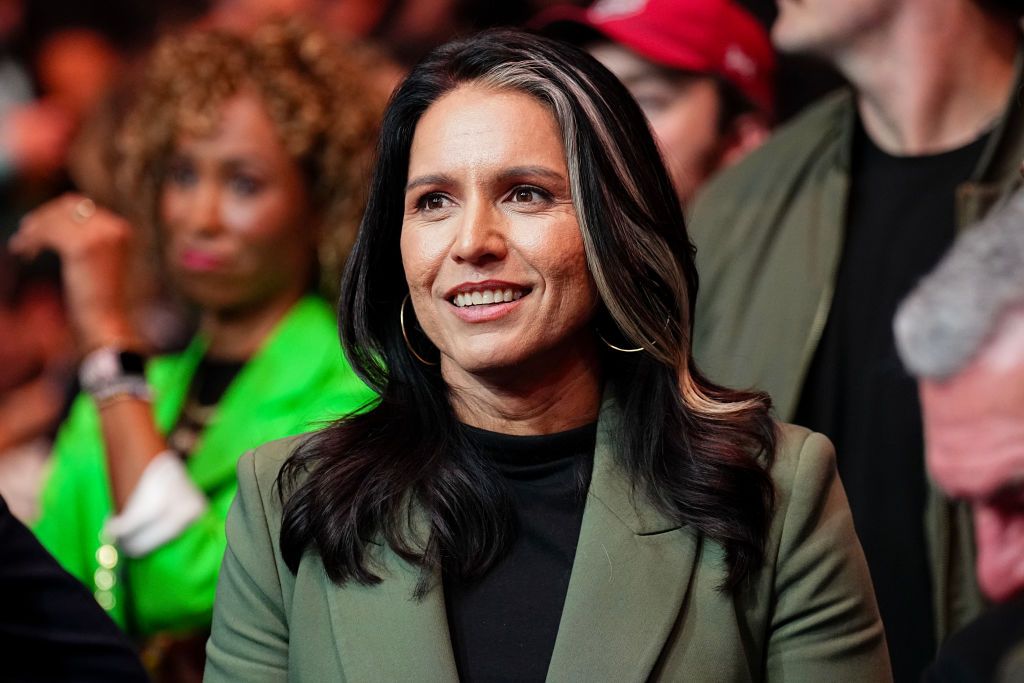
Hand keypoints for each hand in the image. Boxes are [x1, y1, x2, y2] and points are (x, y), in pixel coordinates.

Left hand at [9, 194, 140, 351]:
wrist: (106, 320)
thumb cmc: (99, 298)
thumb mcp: (98, 260)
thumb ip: (87, 237)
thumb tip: (57, 214)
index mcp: (121, 229)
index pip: (82, 206)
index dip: (55, 214)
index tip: (36, 229)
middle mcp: (114, 228)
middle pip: (68, 207)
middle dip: (43, 219)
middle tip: (24, 236)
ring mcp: (100, 236)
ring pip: (55, 220)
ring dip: (34, 231)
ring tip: (21, 246)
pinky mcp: (81, 247)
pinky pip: (47, 233)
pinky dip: (31, 240)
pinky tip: (23, 252)